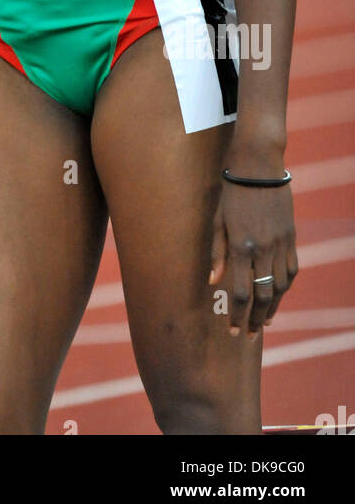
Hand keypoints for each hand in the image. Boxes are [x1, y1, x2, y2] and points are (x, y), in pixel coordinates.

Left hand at [209, 178, 297, 339]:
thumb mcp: (217, 219)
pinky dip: (284, 287)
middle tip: (250, 336)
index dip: (237, 316)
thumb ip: (216, 253)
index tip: (233, 331)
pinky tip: (277, 295)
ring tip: (264, 322)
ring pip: (280, 286)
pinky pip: (291, 270)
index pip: (241, 293)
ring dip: (272, 307)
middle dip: (255, 320)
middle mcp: (264, 249)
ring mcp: (280, 244)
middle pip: (263, 296)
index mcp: (241, 246)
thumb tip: (213, 282)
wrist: (259, 167)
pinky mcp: (291, 238)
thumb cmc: (231, 191)